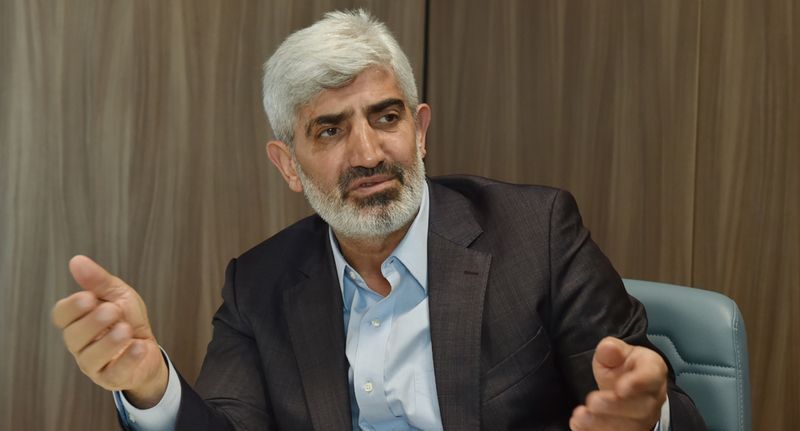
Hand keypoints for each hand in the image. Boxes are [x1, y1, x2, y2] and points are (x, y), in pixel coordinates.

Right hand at [52, 255, 167, 407]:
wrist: (149, 350)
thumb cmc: (128, 320)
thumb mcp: (118, 295)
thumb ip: (98, 281)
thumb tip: (77, 261)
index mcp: (78, 321)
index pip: (61, 315)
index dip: (72, 307)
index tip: (89, 297)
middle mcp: (80, 345)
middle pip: (73, 336)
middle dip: (92, 322)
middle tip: (113, 310)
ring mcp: (93, 364)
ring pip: (90, 357)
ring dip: (109, 342)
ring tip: (126, 329)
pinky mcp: (111, 379)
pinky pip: (114, 372)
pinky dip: (128, 358)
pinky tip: (139, 346)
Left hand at [569, 337, 666, 430]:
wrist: (624, 386)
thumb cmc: (622, 367)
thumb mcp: (615, 352)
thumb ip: (611, 350)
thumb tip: (608, 348)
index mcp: (652, 371)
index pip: (651, 376)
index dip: (638, 383)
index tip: (621, 388)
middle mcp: (652, 398)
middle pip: (642, 408)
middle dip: (615, 406)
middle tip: (593, 401)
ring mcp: (644, 418)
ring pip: (630, 427)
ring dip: (603, 424)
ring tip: (581, 416)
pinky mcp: (629, 429)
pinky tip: (579, 426)